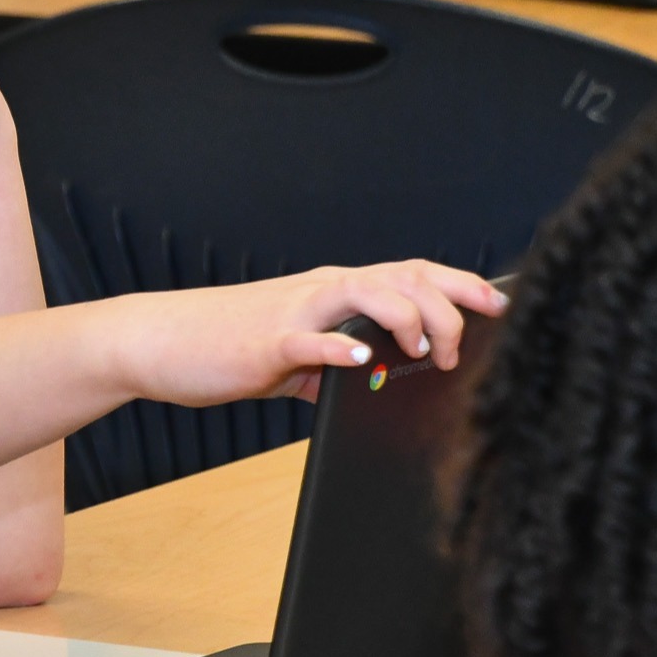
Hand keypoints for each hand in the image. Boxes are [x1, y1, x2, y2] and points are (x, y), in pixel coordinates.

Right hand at [126, 261, 509, 406]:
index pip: (408, 274)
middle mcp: (321, 291)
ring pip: (367, 293)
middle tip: (464, 344)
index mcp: (332, 291)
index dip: (458, 285)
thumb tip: (369, 382)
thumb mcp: (291, 355)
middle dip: (449, 304)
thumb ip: (331, 364)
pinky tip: (359, 359)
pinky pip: (310, 339)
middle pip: (402, 277)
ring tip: (422, 353)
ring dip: (406, 319)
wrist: (159, 341)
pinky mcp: (267, 343)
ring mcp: (295, 313)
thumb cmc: (223, 347)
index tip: (498, 304)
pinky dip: (340, 346)